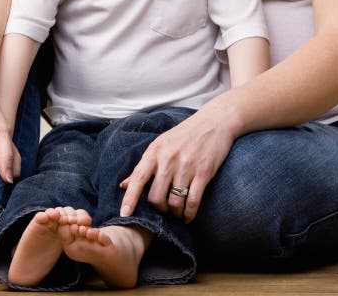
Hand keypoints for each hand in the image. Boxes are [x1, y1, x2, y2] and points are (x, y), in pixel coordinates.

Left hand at [119, 108, 234, 222]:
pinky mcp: (203, 172)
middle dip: (159, 209)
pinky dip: (189, 214)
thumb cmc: (184, 134)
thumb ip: (143, 166)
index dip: (130, 198)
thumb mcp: (160, 144)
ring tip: (177, 213)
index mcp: (155, 151)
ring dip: (175, 213)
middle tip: (164, 209)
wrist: (213, 121)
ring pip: (174, 202)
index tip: (124, 214)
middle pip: (156, 197)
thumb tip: (124, 185)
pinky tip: (188, 216)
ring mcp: (186, 166)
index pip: (138, 178)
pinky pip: (193, 201)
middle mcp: (168, 159)